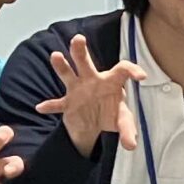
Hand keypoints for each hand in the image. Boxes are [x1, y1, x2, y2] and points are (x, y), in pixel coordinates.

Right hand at [34, 33, 145, 155]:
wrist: (93, 123)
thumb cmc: (111, 113)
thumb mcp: (121, 121)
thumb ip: (127, 130)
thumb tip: (131, 145)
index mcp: (112, 81)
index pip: (122, 69)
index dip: (132, 70)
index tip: (141, 76)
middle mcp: (93, 80)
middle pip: (86, 62)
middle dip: (80, 51)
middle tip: (78, 38)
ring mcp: (78, 89)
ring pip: (68, 74)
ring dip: (61, 66)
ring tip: (56, 56)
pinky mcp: (68, 103)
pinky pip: (58, 104)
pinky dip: (51, 106)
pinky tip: (41, 108)